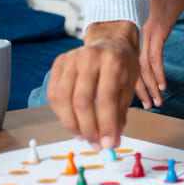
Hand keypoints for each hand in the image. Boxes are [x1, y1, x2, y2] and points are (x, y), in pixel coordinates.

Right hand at [46, 20, 139, 149]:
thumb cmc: (122, 65)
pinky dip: (60, 112)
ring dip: (71, 124)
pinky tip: (72, 121)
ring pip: (63, 99)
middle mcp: (90, 57)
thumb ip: (120, 113)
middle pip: (81, 100)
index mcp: (113, 61)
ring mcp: (71, 58)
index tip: (107, 143)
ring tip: (83, 136)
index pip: (106, 98)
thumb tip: (111, 142)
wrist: (110, 41)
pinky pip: (53, 93)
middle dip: (88, 127)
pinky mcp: (59, 62)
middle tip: (95, 144)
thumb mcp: (130, 84)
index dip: (105, 124)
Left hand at [137, 0, 183, 108]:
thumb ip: (142, 30)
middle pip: (131, 68)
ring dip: (149, 87)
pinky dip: (158, 73)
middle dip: (137, 91)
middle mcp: (133, 33)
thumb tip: (140, 48)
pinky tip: (162, 85)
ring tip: (154, 101)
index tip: (132, 98)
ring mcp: (144, 32)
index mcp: (128, 31)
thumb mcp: (148, 14)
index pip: (124, 63)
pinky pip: (155, 57)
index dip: (128, 83)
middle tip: (145, 106)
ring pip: (142, 66)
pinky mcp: (157, 30)